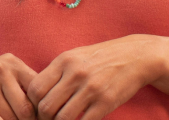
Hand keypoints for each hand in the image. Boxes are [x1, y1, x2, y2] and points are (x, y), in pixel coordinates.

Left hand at [25, 35, 163, 119]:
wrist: (135, 56)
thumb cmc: (101, 58)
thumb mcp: (76, 56)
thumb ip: (56, 73)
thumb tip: (35, 94)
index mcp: (64, 60)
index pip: (35, 89)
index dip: (33, 105)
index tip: (39, 110)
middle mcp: (75, 73)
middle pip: (45, 107)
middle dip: (44, 119)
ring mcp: (91, 88)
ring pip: (62, 119)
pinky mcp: (105, 102)